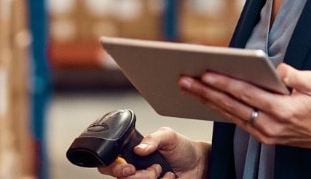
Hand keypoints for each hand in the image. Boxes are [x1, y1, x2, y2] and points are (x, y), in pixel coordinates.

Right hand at [95, 127, 209, 178]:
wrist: (200, 165)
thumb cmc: (183, 149)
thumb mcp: (168, 136)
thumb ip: (153, 138)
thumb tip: (139, 148)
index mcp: (133, 154)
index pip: (111, 163)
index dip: (114, 167)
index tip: (128, 167)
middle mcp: (136, 170)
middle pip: (122, 178)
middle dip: (138, 176)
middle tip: (152, 169)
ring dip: (150, 178)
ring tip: (162, 171)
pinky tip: (169, 178)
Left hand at [178, 63, 310, 150]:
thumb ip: (291, 75)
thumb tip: (272, 68)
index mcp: (283, 110)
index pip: (247, 94)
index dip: (224, 83)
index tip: (205, 74)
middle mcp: (271, 125)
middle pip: (232, 106)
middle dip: (206, 92)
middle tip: (184, 80)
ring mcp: (267, 134)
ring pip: (231, 115)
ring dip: (209, 101)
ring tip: (188, 88)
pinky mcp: (266, 137)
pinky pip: (239, 121)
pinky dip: (222, 110)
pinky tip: (208, 100)